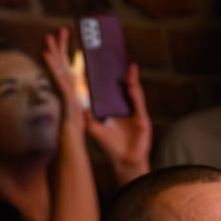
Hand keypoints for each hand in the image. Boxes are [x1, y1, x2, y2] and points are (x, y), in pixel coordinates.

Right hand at [40, 26, 88, 138]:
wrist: (72, 137)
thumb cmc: (77, 125)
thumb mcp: (85, 105)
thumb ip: (85, 95)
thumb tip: (87, 87)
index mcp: (72, 85)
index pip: (69, 64)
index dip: (68, 51)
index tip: (67, 37)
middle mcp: (66, 85)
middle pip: (62, 61)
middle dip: (61, 45)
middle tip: (61, 29)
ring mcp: (63, 89)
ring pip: (57, 66)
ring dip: (53, 51)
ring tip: (49, 37)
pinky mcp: (64, 93)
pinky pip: (58, 76)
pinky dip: (51, 65)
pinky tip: (46, 55)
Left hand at [85, 64, 152, 184]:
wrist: (125, 161)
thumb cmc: (111, 146)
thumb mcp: (96, 129)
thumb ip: (88, 118)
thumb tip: (77, 105)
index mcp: (115, 109)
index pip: (111, 90)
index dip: (107, 78)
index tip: (101, 65)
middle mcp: (126, 108)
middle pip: (123, 87)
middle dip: (121, 74)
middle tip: (116, 59)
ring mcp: (135, 112)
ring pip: (133, 91)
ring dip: (131, 79)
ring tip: (128, 67)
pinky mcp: (142, 118)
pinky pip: (138, 102)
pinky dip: (135, 92)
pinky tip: (131, 82)